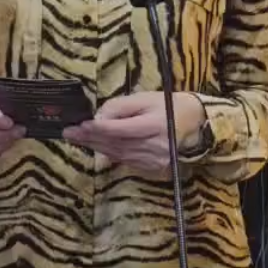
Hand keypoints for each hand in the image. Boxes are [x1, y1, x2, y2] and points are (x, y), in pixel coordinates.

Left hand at [62, 91, 205, 175]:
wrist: (198, 126)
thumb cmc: (171, 106)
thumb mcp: (147, 98)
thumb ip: (121, 107)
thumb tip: (98, 117)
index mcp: (155, 126)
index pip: (120, 130)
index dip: (97, 128)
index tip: (79, 125)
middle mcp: (155, 147)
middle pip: (115, 144)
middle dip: (90, 138)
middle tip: (69, 133)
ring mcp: (154, 161)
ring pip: (118, 154)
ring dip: (96, 146)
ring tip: (78, 139)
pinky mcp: (153, 169)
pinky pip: (126, 161)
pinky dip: (110, 153)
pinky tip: (98, 146)